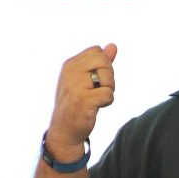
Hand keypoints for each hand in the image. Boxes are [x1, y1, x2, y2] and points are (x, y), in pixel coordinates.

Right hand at [46, 44, 116, 158]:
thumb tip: (113, 46)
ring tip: (95, 99)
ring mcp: (75, 86)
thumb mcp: (86, 80)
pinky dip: (107, 102)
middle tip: (98, 91)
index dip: (103, 65)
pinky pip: (108, 94)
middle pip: (104, 61)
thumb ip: (100, 63)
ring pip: (107, 77)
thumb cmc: (77, 104)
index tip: (96, 80)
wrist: (64, 131)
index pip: (97, 51)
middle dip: (108, 77)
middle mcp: (70, 72)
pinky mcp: (83, 100)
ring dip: (108, 90)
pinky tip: (95, 108)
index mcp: (70, 64)